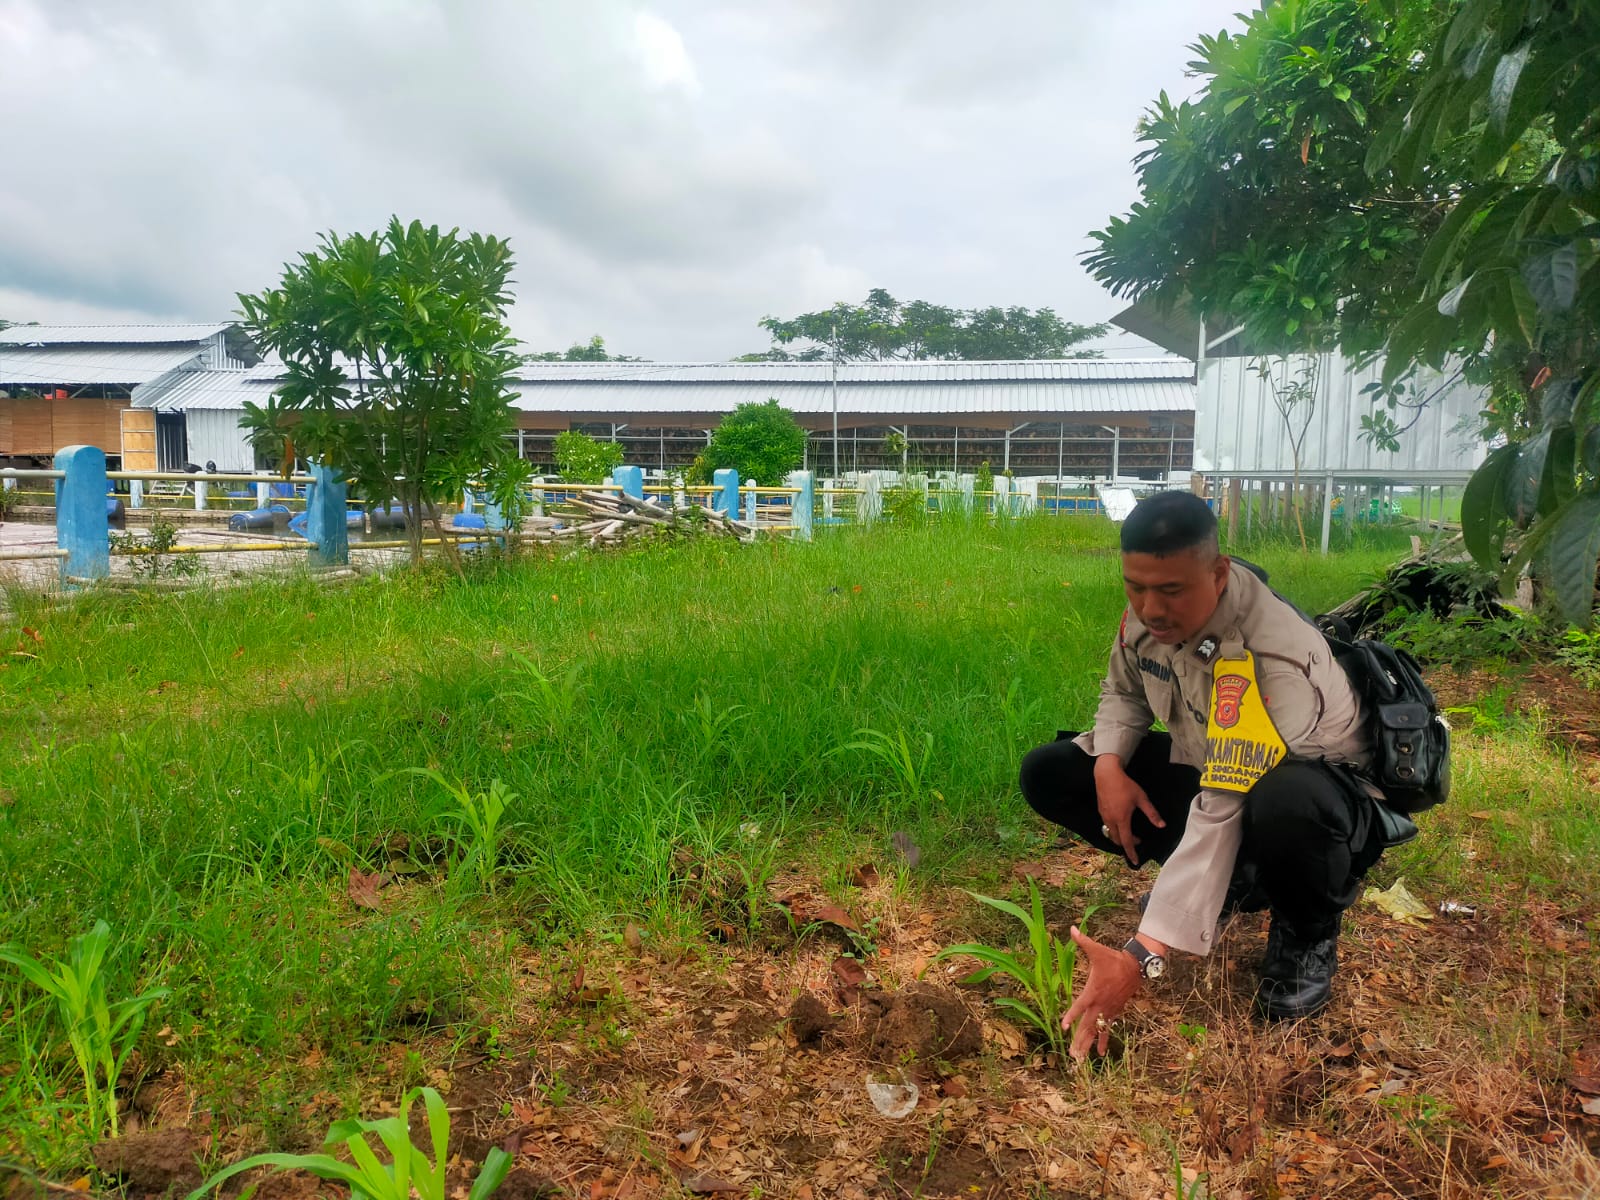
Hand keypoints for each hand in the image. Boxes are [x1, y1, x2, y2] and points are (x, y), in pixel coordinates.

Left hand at [1060, 926, 1140, 1059]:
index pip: (1079, 1006)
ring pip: (1097, 1031)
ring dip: (1088, 1044)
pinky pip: (1108, 1029)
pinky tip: (1100, 1054)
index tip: (1062, 1026)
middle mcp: (1100, 1004)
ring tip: (1080, 1059)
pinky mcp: (1115, 1012)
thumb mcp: (1097, 949)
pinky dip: (1103, 1040)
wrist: (1136, 967)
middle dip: (1079, 1040)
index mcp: (1093, 991)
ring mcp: (1108, 1010)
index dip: (1071, 1015)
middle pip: (1087, 1025)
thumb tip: (1071, 928)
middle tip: (1071, 1055)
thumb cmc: (1114, 959)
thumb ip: (1082, 941)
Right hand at [1094, 759, 1165, 866]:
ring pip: (1111, 833)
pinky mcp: (1101, 811)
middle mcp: (1111, 820)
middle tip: (1138, 841)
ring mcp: (1104, 815)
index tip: (1135, 861)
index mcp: (1122, 819)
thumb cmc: (1125, 785)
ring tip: (1129, 833)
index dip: (1132, 852)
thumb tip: (1162, 825)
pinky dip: (1114, 829)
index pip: (1127, 841)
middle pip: (1117, 840)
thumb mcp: (1141, 798)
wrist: (1106, 774)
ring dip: (1120, 837)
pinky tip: (1120, 822)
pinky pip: (1107, 825)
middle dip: (1127, 844)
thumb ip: (1152, 813)